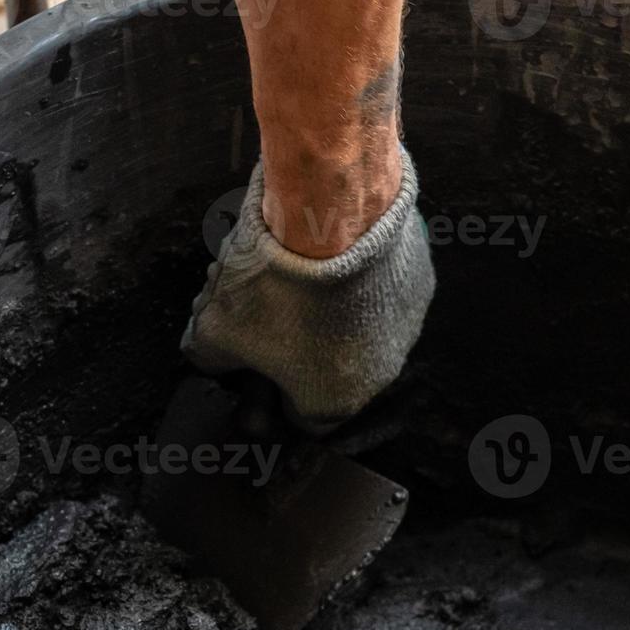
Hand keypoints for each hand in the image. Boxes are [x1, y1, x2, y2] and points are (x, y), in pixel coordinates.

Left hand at [182, 151, 434, 433]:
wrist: (330, 214)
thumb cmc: (274, 285)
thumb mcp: (214, 329)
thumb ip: (210, 358)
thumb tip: (211, 359)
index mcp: (332, 403)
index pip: (294, 414)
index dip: (267, 388)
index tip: (250, 358)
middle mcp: (379, 378)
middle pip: (329, 372)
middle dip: (297, 347)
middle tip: (268, 310)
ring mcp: (406, 330)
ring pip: (358, 331)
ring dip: (330, 313)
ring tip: (299, 273)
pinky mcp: (420, 285)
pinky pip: (380, 292)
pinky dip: (358, 280)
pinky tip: (331, 252)